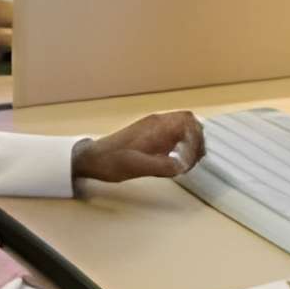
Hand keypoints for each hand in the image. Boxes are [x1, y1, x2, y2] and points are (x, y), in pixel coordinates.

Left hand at [73, 112, 202, 184]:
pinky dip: (181, 143)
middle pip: (188, 121)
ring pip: (182, 126)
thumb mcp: (138, 168)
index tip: (191, 160)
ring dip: (190, 141)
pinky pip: (172, 132)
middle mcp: (157, 122)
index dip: (196, 141)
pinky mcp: (149, 134)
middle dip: (197, 139)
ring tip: (188, 161)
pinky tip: (175, 158)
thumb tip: (183, 166)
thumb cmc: (113, 162)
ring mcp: (153, 126)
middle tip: (195, 159)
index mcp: (156, 126)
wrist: (92, 158)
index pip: (188, 123)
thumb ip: (162, 166)